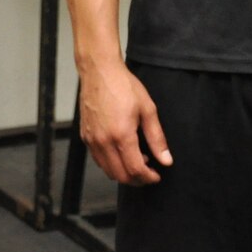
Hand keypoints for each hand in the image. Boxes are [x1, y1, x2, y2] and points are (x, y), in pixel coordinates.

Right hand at [78, 60, 172, 185]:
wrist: (99, 71)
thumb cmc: (123, 86)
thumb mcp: (148, 109)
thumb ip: (157, 138)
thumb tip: (166, 160)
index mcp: (121, 134)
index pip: (135, 170)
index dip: (148, 178)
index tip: (156, 176)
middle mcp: (104, 141)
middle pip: (120, 176)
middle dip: (137, 180)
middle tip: (149, 172)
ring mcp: (92, 139)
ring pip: (107, 170)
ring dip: (124, 172)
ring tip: (137, 160)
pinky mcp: (85, 136)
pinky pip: (98, 159)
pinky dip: (111, 163)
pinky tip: (122, 152)